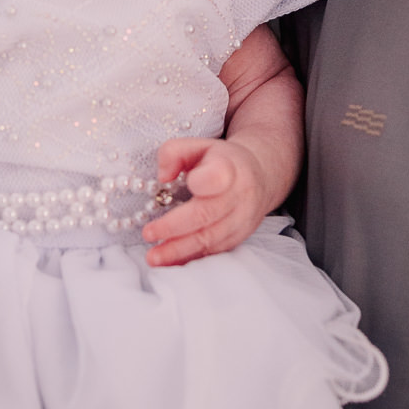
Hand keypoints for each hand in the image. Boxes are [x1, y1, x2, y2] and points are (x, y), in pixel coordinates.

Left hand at [143, 137, 273, 266]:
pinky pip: (214, 252)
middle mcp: (239, 195)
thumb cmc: (220, 160)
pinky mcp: (239, 238)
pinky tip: (170, 262)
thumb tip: (162, 177)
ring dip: (179, 251)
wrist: (260, 175)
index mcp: (229, 168)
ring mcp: (242, 220)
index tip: (171, 183)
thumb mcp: (198, 146)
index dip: (199, 182)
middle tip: (148, 234)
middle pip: (206, 215)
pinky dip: (190, 259)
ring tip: (153, 257)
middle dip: (174, 228)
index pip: (217, 177)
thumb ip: (173, 153)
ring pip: (210, 239)